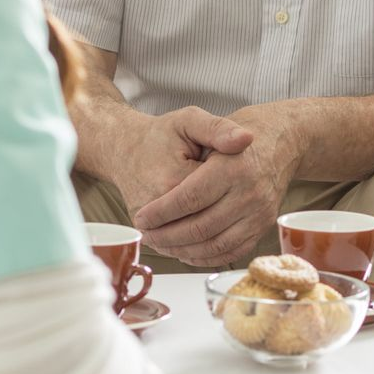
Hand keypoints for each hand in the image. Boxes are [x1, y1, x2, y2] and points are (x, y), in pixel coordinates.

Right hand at [108, 106, 252, 237]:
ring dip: (220, 238)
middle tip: (239, 198)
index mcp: (173, 178)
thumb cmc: (161, 135)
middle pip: (207, 224)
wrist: (127, 151)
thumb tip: (246, 138)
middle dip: (228, 215)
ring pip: (196, 245)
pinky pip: (182, 253)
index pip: (216, 195)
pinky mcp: (149, 235)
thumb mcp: (189, 120)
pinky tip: (219, 233)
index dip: (232, 187)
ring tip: (233, 218)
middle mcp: (157, 207)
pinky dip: (204, 250)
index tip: (237, 173)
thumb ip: (218, 128)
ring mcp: (150, 225)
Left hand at [130, 104, 303, 267]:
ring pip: (214, 246)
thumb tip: (236, 139)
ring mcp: (260, 213)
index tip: (142, 217)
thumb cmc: (242, 129)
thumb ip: (214, 127)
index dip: (161, 212)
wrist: (280, 141)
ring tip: (161, 244)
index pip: (190, 199)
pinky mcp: (263, 226)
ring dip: (182, 250)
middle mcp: (251, 193)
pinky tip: (186, 250)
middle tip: (147, 234)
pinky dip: (205, 257)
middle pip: (200, 227)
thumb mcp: (218, 118)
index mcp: (236, 167)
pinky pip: (231, 252)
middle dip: (166, 236)